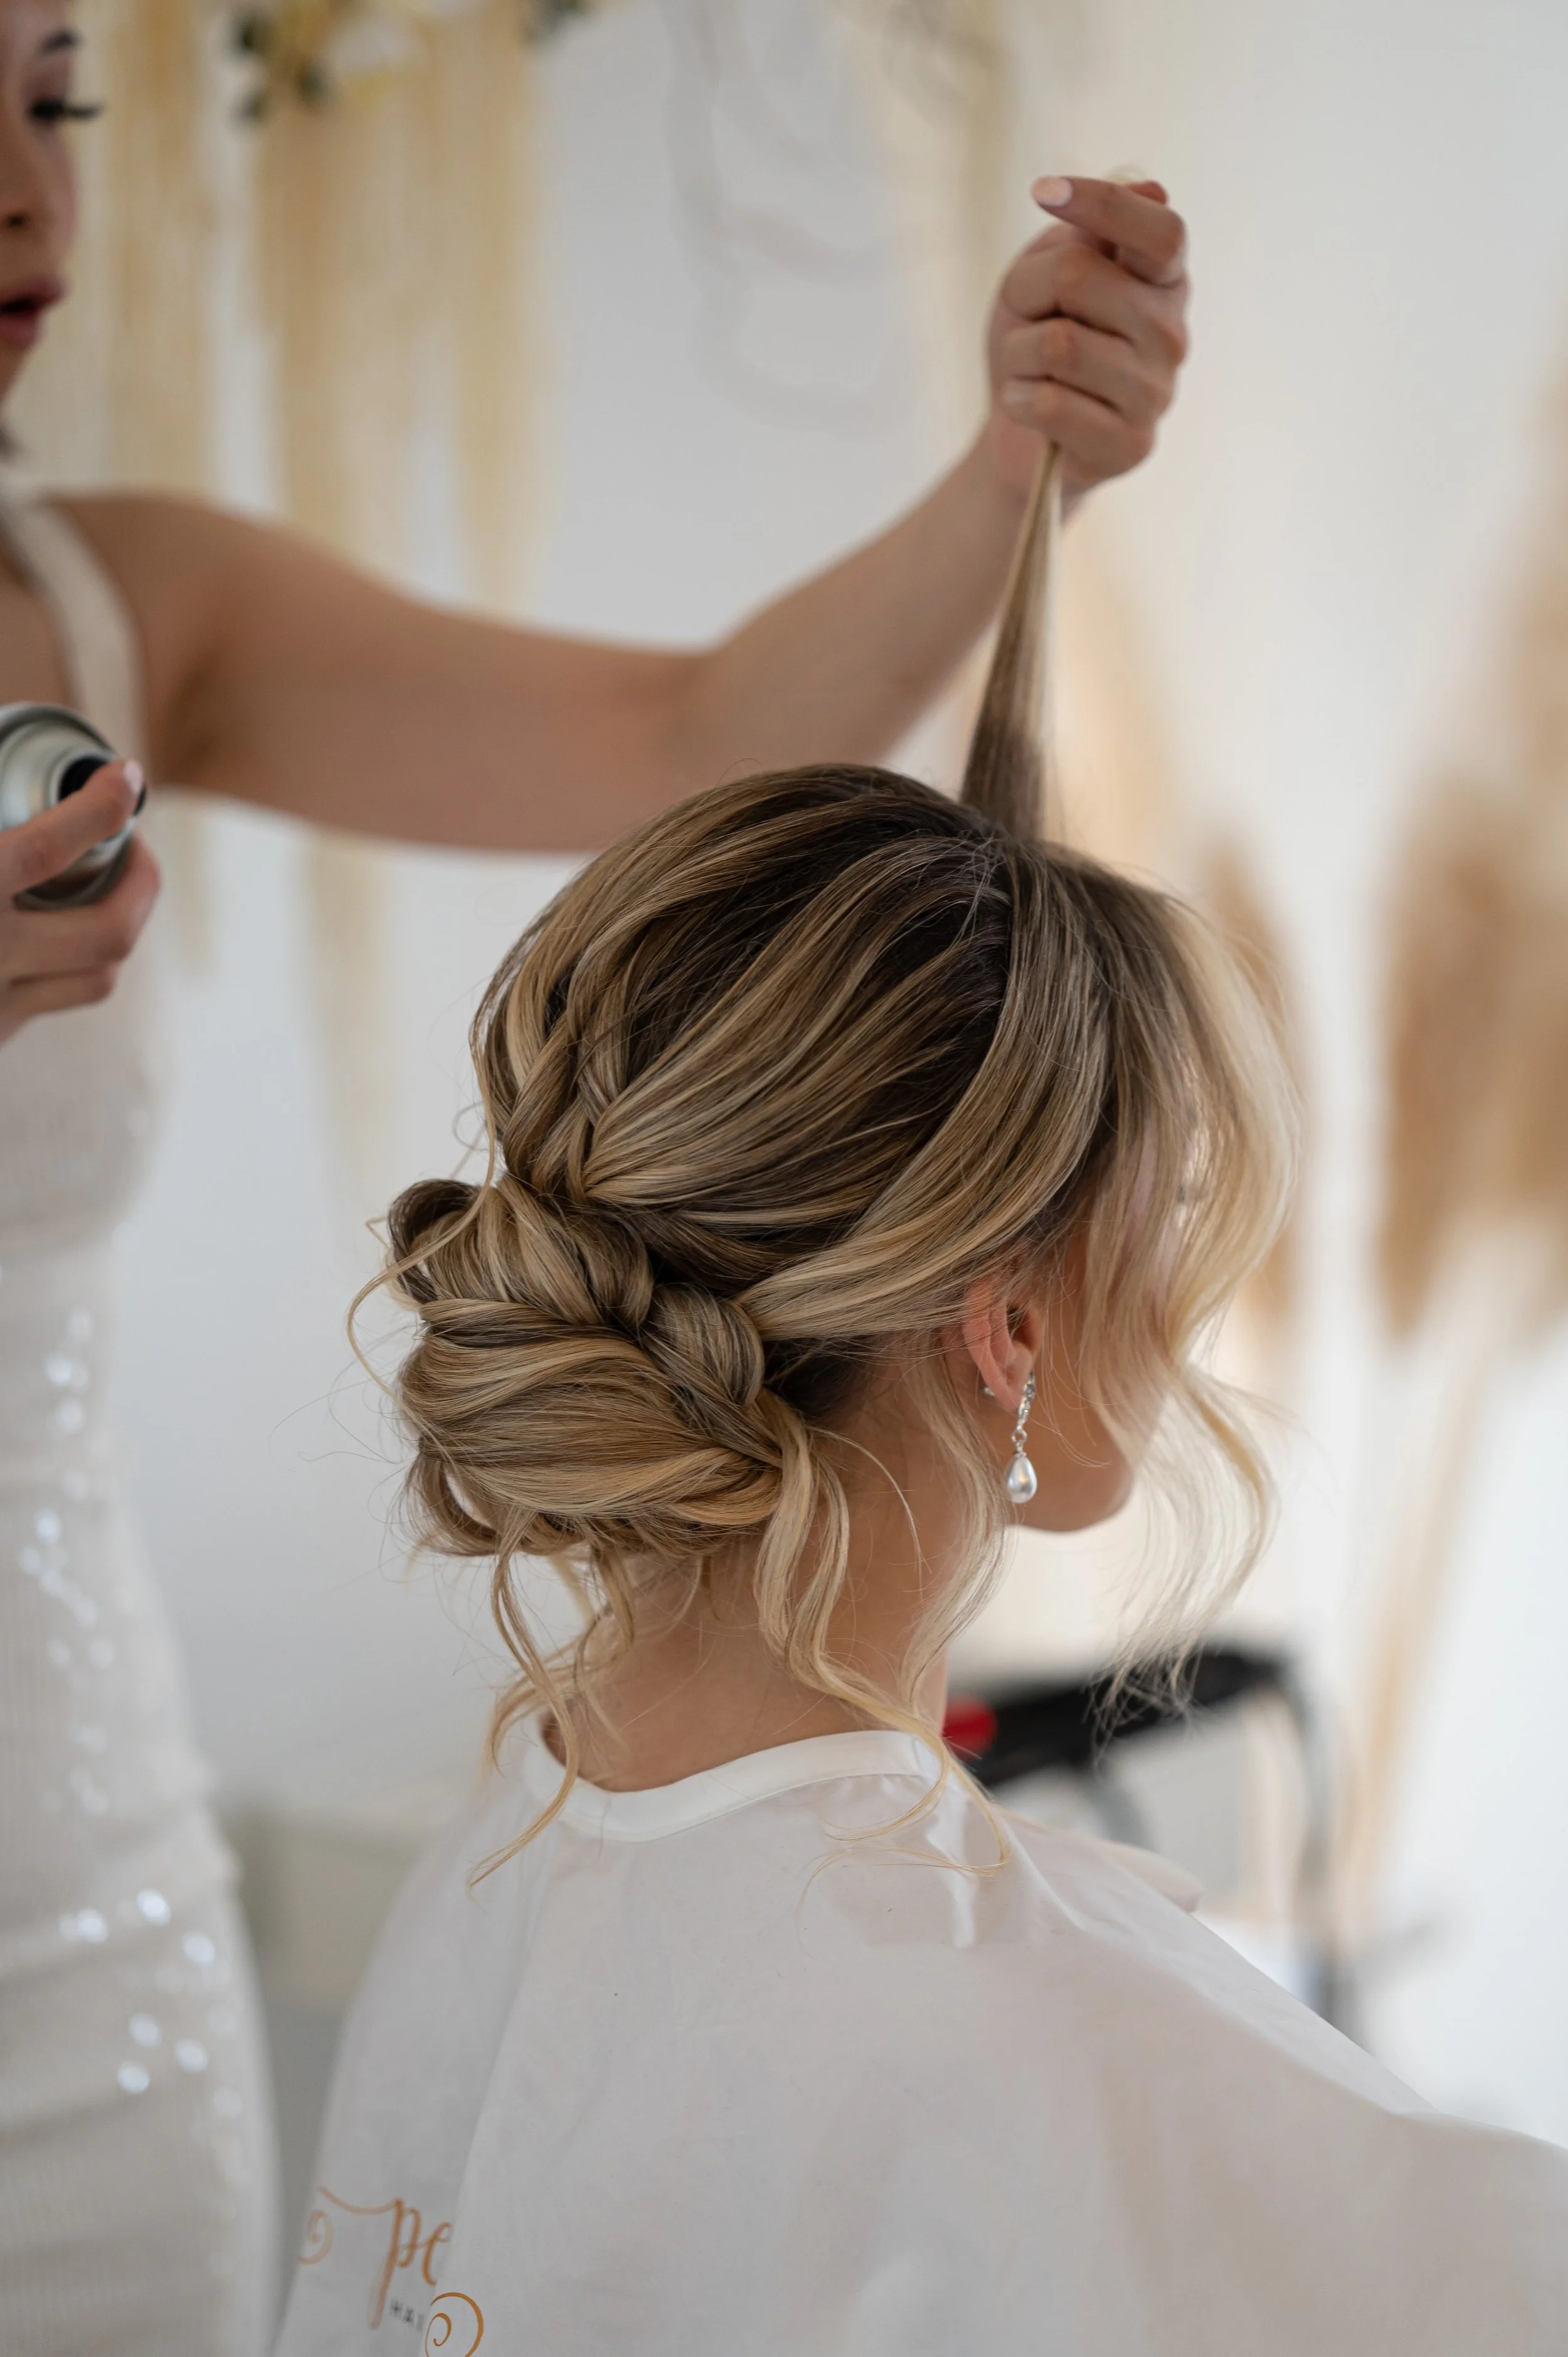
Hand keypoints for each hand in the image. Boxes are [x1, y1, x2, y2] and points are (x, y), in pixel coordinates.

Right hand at [0, 762, 159, 1047]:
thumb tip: (37, 759)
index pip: (47, 853)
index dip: (99, 809)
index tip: (125, 777)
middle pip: (109, 931)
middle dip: (142, 882)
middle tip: (134, 842)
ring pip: (98, 975)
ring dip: (119, 924)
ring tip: (112, 883)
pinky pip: (61, 997)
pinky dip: (74, 959)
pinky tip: (62, 925)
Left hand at [983, 175, 1189, 504]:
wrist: (1017, 433)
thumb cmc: (1035, 342)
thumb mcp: (1044, 275)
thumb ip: (1086, 236)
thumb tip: (1150, 189)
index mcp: (1162, 280)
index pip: (1160, 231)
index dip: (1104, 204)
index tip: (1043, 191)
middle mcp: (1171, 333)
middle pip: (1080, 276)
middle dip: (1027, 296)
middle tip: (1028, 322)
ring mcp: (1157, 392)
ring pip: (1059, 344)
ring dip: (1018, 354)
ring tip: (1028, 370)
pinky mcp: (1130, 444)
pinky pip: (1052, 403)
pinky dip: (1018, 399)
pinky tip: (1028, 406)